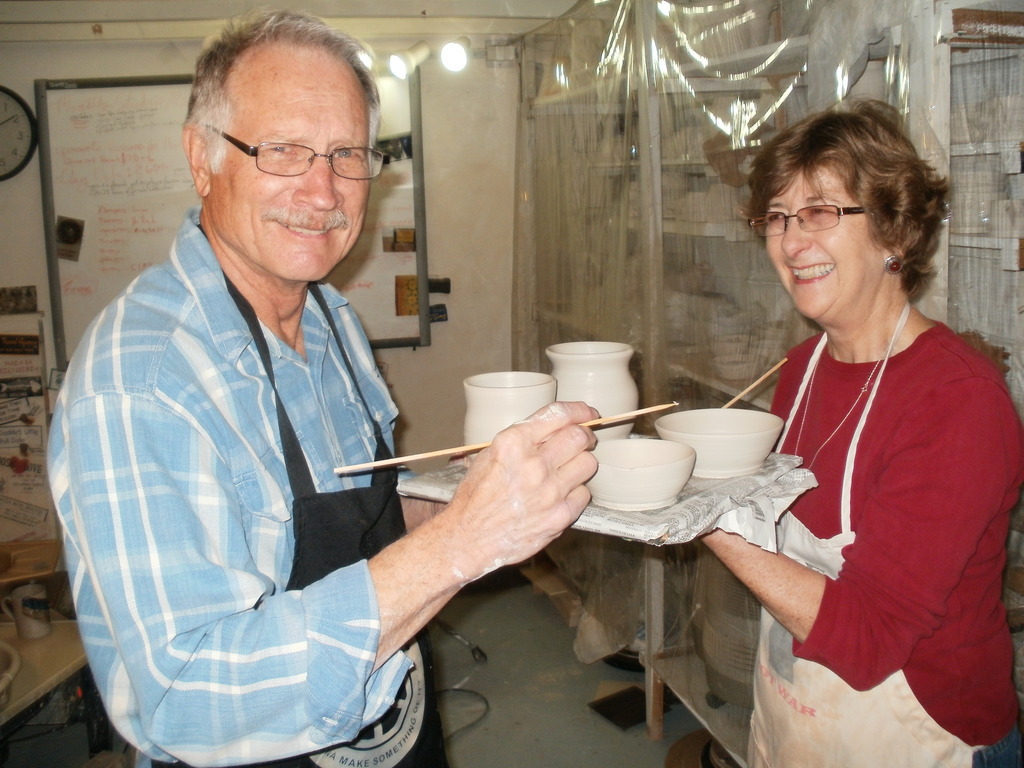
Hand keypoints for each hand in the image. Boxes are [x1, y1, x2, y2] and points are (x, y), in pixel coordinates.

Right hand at [443, 401, 598, 581]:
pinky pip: (584, 494)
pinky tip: (560, 496)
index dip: (580, 411)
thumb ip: (521, 439)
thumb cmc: (475, 498)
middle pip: (580, 437)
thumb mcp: (488, 455)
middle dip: (585, 436)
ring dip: (581, 464)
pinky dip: (576, 493)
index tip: (588, 413)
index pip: (559, 415)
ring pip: (588, 464)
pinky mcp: (560, 515)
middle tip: (582, 442)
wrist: (469, 538)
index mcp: (513, 443)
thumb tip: (554, 427)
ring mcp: (550, 491)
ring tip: (568, 471)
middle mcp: (534, 464)